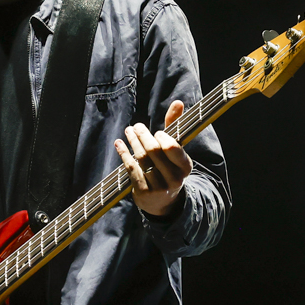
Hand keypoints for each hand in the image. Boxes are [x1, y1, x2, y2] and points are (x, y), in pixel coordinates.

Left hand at [114, 100, 192, 217]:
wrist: (163, 202)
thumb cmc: (168, 168)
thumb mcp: (175, 151)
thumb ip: (175, 126)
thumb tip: (178, 102)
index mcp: (185, 167)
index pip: (172, 147)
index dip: (161, 137)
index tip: (155, 132)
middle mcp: (174, 178)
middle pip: (154, 151)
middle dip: (143, 135)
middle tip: (135, 126)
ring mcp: (159, 186)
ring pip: (142, 158)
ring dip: (132, 142)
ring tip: (127, 131)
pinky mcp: (144, 192)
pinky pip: (131, 168)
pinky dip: (124, 153)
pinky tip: (119, 144)